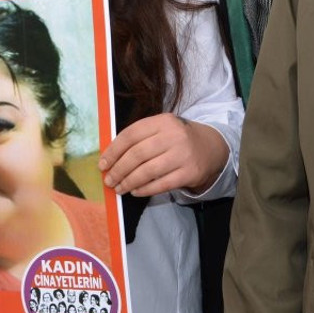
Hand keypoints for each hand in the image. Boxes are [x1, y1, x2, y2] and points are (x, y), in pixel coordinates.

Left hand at [98, 113, 227, 196]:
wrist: (210, 148)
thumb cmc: (177, 139)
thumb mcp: (161, 130)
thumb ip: (139, 139)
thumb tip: (110, 158)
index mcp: (162, 121)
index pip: (131, 134)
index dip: (113, 151)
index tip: (102, 164)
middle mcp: (174, 135)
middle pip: (138, 154)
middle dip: (119, 169)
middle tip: (109, 180)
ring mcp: (183, 154)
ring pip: (148, 171)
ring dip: (129, 181)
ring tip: (119, 188)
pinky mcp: (190, 172)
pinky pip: (162, 184)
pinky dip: (145, 189)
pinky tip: (135, 191)